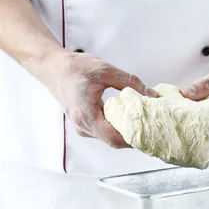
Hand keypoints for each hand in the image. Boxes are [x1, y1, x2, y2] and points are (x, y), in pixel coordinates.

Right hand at [41, 50, 156, 147]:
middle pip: (114, 140)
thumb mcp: (105, 70)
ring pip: (110, 137)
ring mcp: (83, 127)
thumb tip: (150, 94)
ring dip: (127, 131)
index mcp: (86, 115)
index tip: (152, 133)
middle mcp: (83, 126)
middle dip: (135, 135)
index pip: (114, 138)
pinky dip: (118, 126)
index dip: (135, 138)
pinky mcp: (85, 124)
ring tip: (145, 121)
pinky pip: (105, 131)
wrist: (54, 68)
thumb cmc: (74, 68)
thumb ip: (129, 82)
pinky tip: (131, 117)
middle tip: (154, 126)